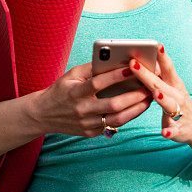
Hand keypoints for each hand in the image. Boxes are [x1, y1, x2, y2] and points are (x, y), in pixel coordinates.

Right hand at [30, 62, 152, 136]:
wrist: (43, 114)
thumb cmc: (61, 90)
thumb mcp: (71, 75)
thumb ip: (91, 67)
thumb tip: (113, 58)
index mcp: (75, 92)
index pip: (98, 83)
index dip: (115, 76)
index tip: (131, 68)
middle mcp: (81, 110)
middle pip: (113, 105)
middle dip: (134, 96)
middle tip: (149, 86)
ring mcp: (86, 124)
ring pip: (117, 119)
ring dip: (136, 109)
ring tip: (148, 99)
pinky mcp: (90, 133)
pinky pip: (113, 125)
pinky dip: (127, 116)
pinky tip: (137, 107)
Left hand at [128, 45, 191, 154]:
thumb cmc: (178, 102)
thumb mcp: (171, 86)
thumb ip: (159, 74)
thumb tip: (144, 56)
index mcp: (174, 84)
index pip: (167, 67)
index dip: (162, 56)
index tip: (156, 45)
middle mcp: (177, 96)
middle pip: (160, 84)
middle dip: (146, 74)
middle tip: (133, 63)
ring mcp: (179, 112)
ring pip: (170, 105)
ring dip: (164, 99)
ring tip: (156, 93)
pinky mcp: (179, 129)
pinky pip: (174, 130)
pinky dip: (170, 131)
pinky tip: (164, 132)